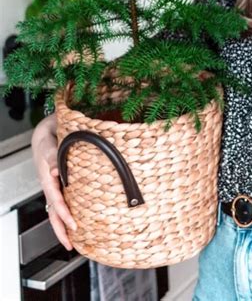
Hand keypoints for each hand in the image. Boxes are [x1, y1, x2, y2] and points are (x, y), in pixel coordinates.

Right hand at [31, 115, 76, 250]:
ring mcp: (56, 186)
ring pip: (58, 210)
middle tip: (71, 245)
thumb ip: (52, 156)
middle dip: (62, 230)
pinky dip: (69, 213)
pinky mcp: (61, 183)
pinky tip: (79, 220)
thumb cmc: (48, 138)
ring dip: (65, 225)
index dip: (64, 214)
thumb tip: (56, 171)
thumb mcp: (49, 144)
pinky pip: (64, 201)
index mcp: (48, 179)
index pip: (56, 201)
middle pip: (54, 213)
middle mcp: (51, 185)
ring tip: (75, 240)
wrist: (46, 132)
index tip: (73, 224)